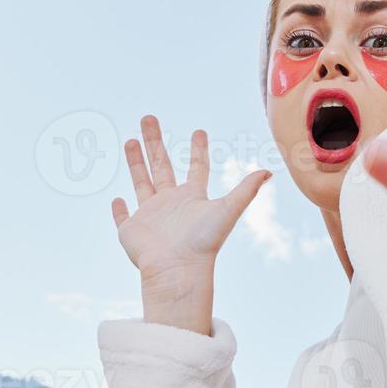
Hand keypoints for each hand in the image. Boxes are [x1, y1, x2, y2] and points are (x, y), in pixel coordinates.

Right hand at [111, 115, 271, 332]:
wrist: (178, 270)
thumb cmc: (204, 242)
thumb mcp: (228, 210)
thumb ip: (246, 190)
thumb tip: (269, 171)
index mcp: (192, 197)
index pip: (196, 168)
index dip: (198, 150)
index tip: (199, 132)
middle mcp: (171, 204)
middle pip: (161, 165)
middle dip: (154, 142)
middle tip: (147, 118)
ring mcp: (150, 216)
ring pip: (140, 182)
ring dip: (135, 162)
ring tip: (129, 139)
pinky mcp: (132, 230)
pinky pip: (123, 218)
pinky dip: (120, 210)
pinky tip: (117, 199)